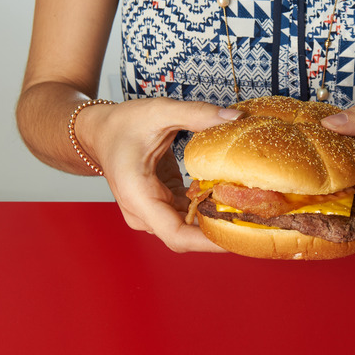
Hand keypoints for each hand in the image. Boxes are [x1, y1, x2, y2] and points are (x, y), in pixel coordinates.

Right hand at [77, 97, 242, 251]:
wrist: (98, 131)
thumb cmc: (122, 124)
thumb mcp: (160, 112)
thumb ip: (198, 114)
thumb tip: (235, 117)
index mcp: (138, 195)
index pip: (175, 234)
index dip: (208, 242)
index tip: (236, 237)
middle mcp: (142, 212)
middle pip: (185, 236)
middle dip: (219, 232)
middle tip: (255, 220)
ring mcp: (151, 213)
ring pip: (188, 228)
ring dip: (216, 221)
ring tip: (250, 211)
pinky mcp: (160, 206)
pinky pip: (187, 216)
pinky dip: (207, 209)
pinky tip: (231, 199)